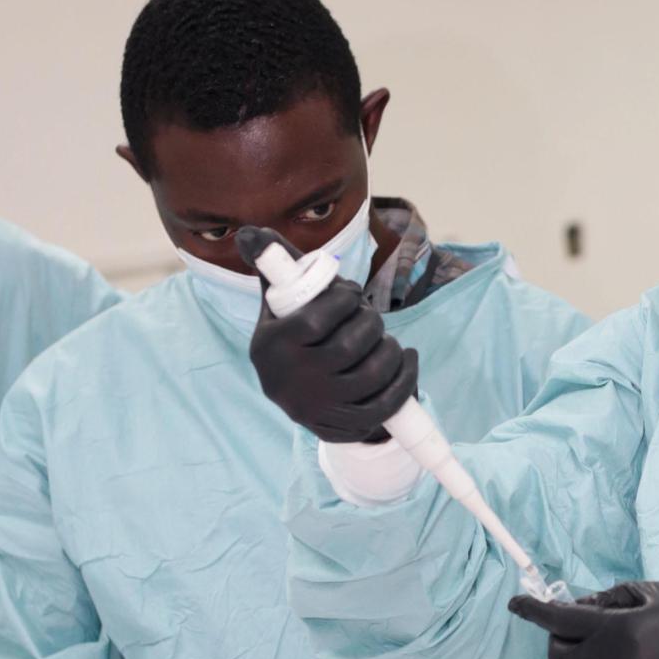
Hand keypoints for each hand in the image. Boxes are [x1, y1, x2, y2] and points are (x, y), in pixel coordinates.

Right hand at [238, 227, 417, 443]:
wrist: (301, 397)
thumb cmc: (295, 336)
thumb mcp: (280, 304)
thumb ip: (274, 265)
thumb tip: (251, 232)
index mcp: (269, 346)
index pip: (317, 318)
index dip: (344, 299)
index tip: (351, 293)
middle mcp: (289, 381)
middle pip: (350, 346)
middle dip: (370, 322)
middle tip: (370, 317)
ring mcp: (317, 407)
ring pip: (372, 373)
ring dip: (390, 349)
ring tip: (387, 340)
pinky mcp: (342, 426)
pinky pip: (386, 403)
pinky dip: (405, 377)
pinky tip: (406, 359)